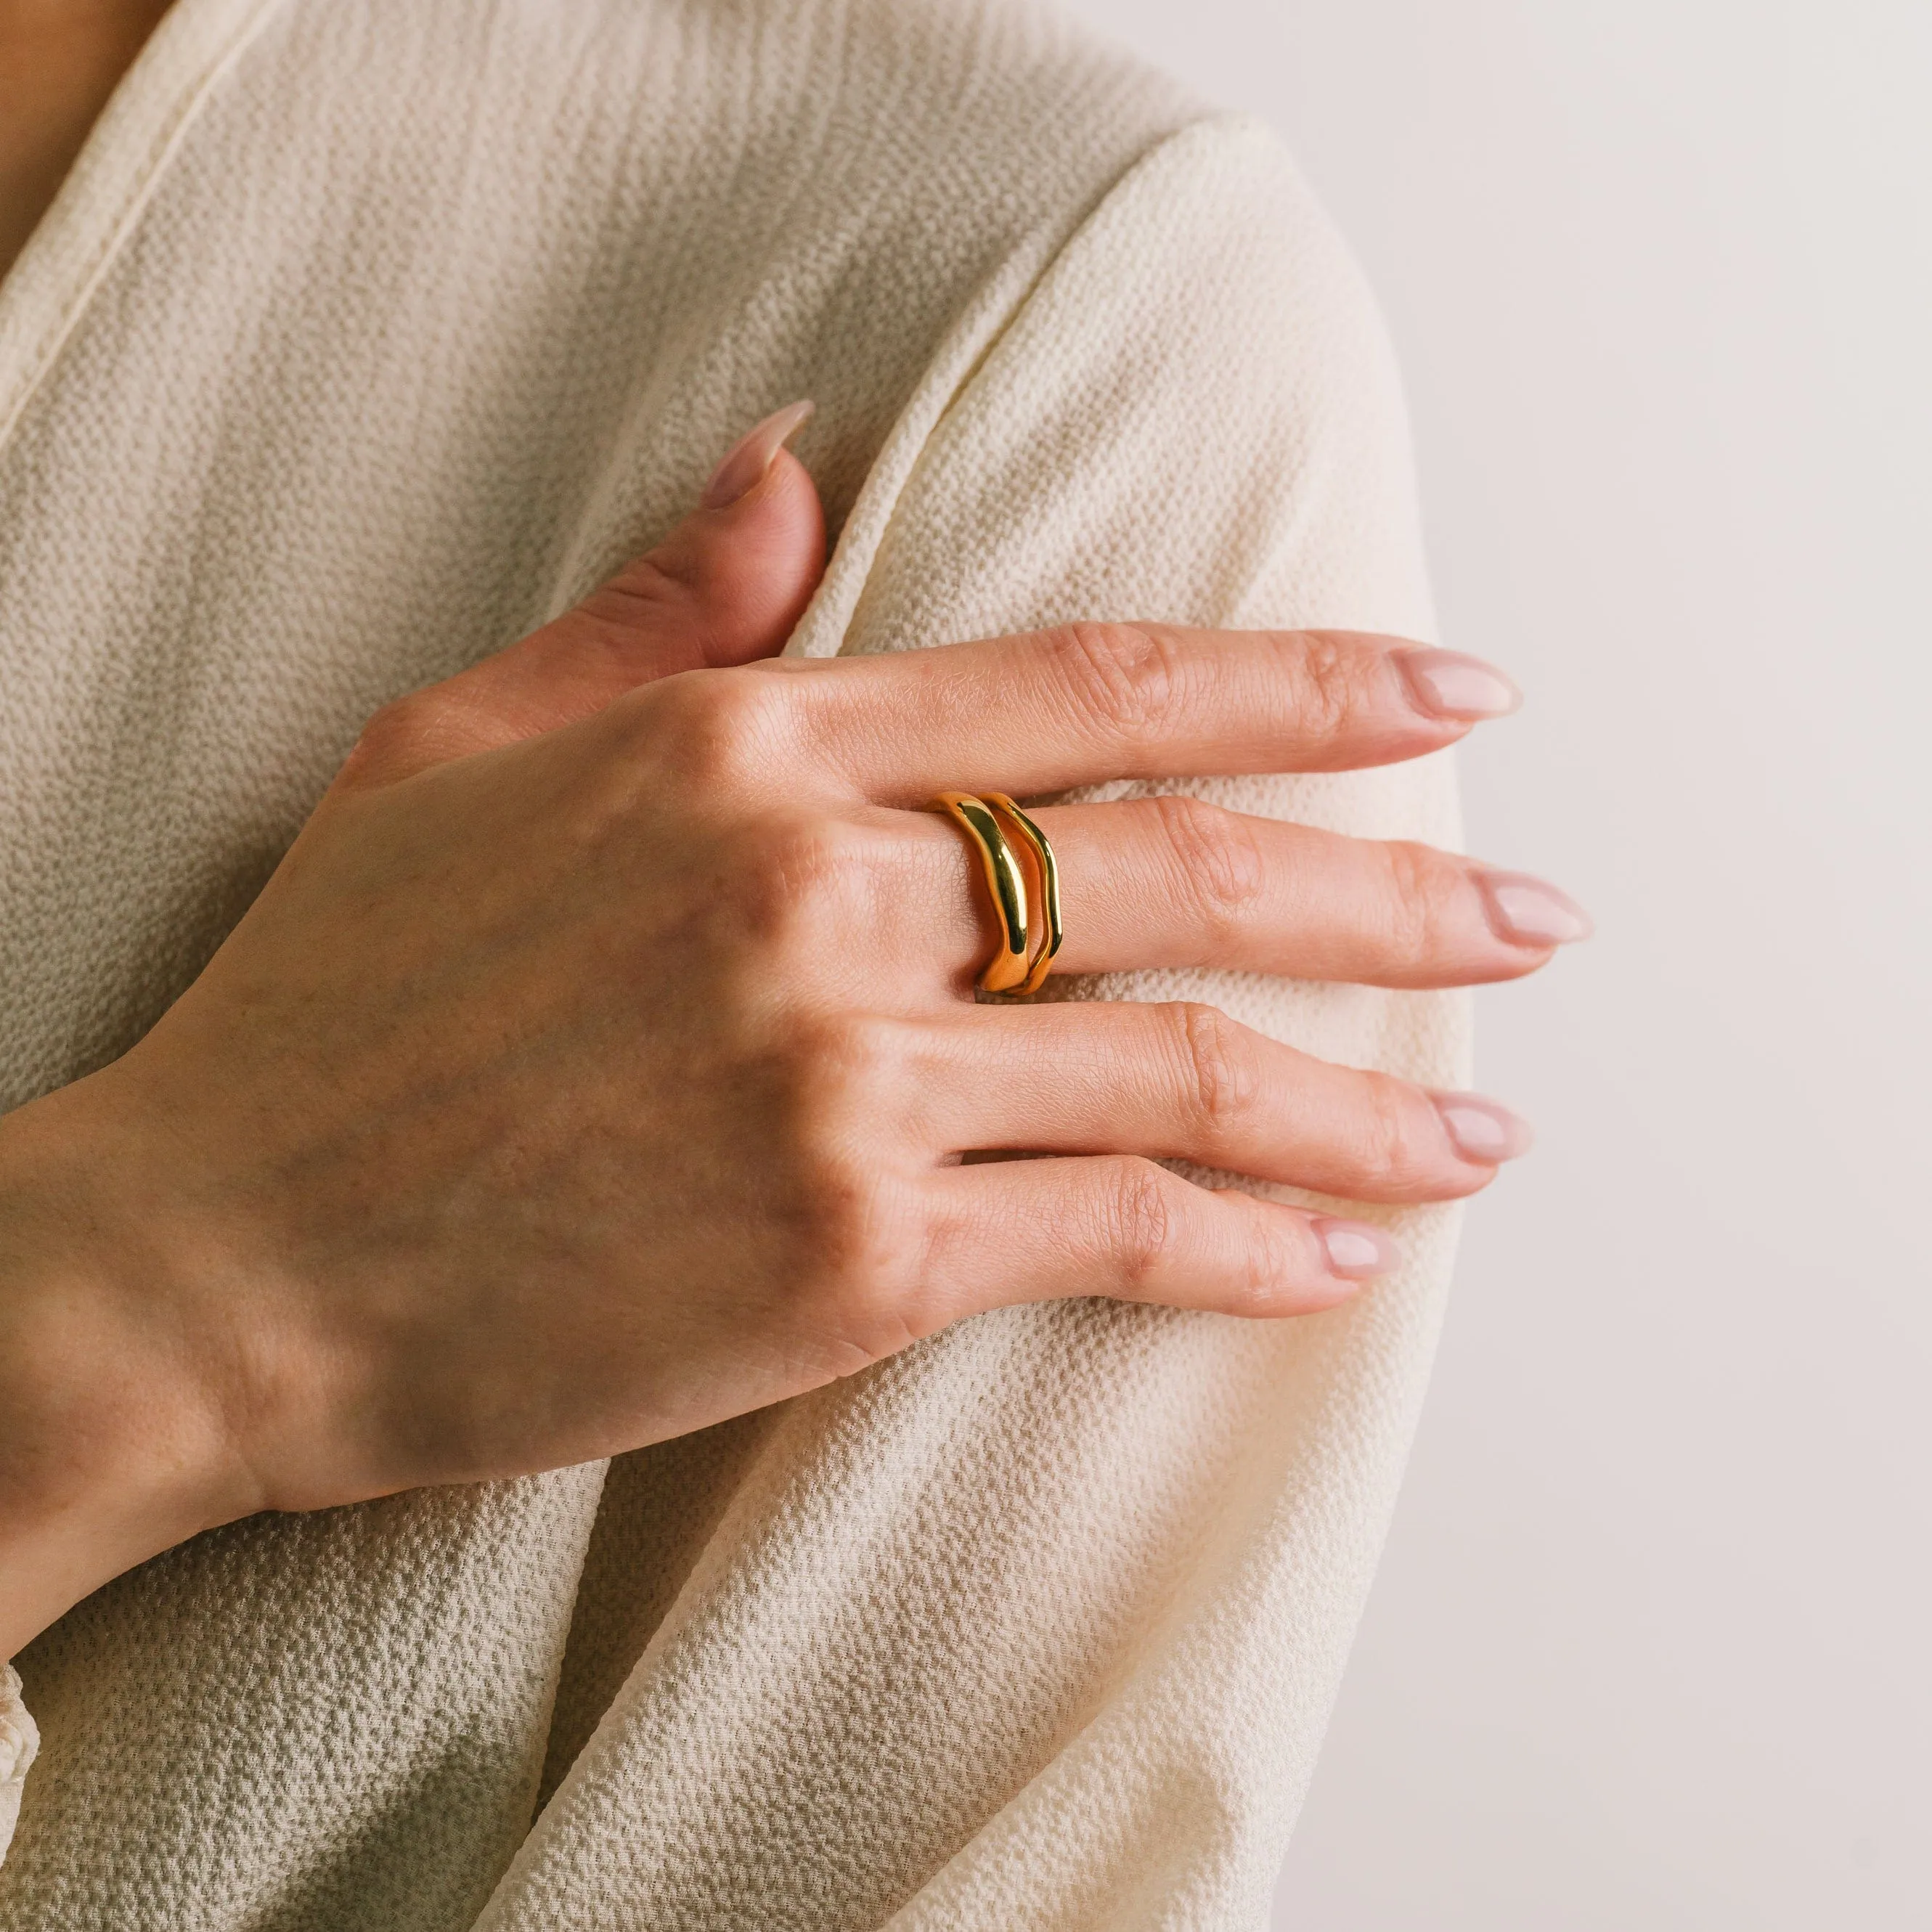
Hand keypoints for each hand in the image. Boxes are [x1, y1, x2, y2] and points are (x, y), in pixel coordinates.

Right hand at [0, 406, 1587, 1655]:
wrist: (223, 1257)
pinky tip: (1336, 1262)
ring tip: (1486, 1129)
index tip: (1445, 691)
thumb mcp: (467, 747)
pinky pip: (1104, 1237)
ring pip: (1179, 1068)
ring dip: (1362, 1100)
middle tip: (1534, 911)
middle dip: (1395, 888)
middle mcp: (818, 896)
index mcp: (744, 748)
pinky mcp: (843, 1262)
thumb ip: (665, 613)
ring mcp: (839, 1082)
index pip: (1093, 686)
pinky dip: (1240, 1251)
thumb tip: (796, 474)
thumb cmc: (335, 1002)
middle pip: (1185, 873)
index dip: (1299, 684)